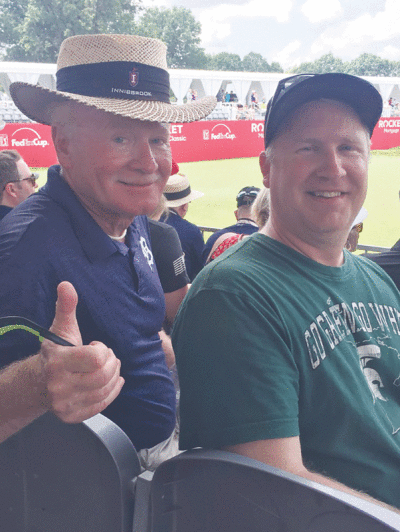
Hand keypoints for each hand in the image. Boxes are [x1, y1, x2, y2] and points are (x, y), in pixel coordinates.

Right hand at [40, 281, 123, 422]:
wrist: (37, 382)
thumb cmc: (55, 352)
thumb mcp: (61, 328)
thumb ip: (67, 306)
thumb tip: (67, 284)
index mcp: (57, 362)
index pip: (95, 358)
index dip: (102, 349)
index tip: (96, 345)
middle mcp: (59, 385)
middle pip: (103, 375)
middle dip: (112, 362)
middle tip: (108, 357)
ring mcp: (65, 403)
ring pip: (104, 390)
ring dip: (114, 376)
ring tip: (109, 367)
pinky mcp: (71, 416)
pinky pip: (102, 405)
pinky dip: (113, 392)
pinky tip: (113, 382)